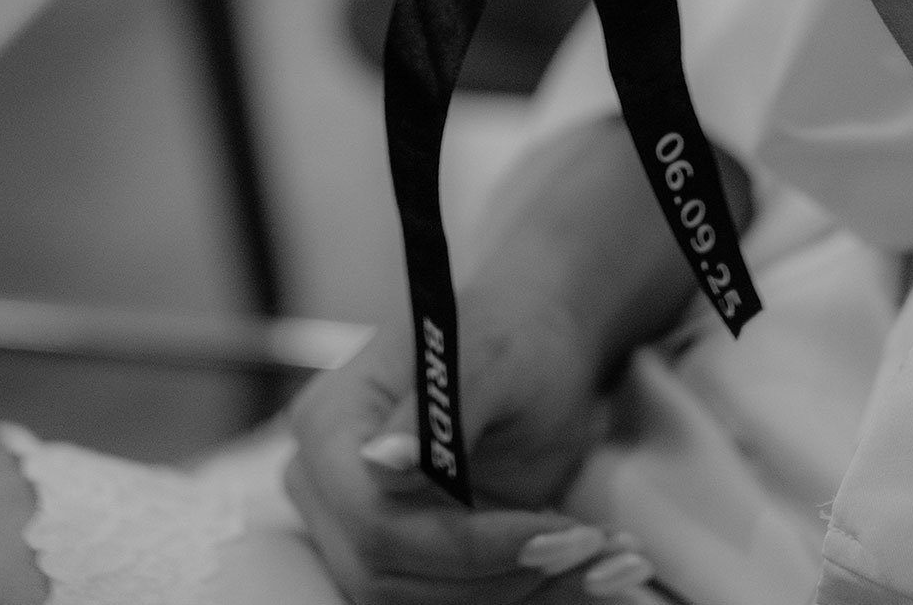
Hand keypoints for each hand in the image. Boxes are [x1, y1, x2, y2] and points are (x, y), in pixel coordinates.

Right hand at [285, 294, 641, 604]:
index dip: (461, 544)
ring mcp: (357, 526)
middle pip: (386, 574)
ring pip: (416, 602)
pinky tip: (565, 560)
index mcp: (332, 419)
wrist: (537, 343)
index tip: (551, 534)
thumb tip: (381, 464)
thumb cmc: (514, 334)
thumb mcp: (492, 358)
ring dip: (510, 590)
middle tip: (580, 545)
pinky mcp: (401, 557)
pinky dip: (512, 591)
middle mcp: (328, 483)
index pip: (373, 518)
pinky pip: (444, 601)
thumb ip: (438, 410)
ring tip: (584, 548)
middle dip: (493, 573)